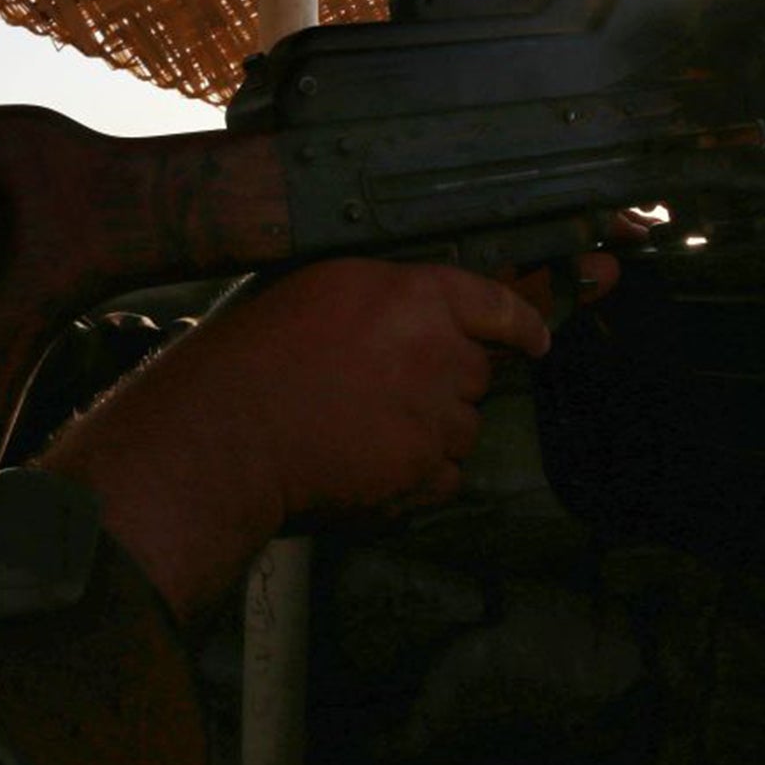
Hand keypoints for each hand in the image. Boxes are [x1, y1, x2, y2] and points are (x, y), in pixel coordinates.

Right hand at [36, 259, 558, 618]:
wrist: (226, 435)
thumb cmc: (254, 355)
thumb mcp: (320, 289)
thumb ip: (386, 295)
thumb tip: (416, 310)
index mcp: (415, 296)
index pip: (497, 302)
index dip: (523, 321)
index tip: (538, 336)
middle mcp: (438, 353)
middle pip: (476, 371)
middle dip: (444, 379)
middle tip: (385, 386)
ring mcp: (435, 419)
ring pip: (461, 426)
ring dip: (430, 428)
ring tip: (364, 426)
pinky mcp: (423, 475)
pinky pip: (445, 475)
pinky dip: (418, 475)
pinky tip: (369, 463)